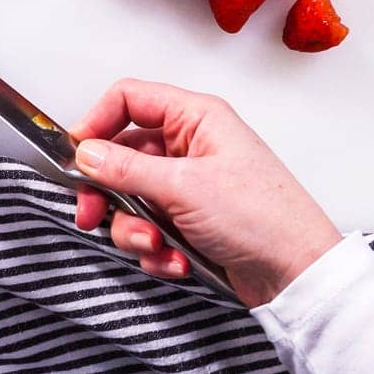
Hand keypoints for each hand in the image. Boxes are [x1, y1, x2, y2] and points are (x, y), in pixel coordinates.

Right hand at [71, 78, 341, 306]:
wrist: (297, 273)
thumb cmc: (264, 218)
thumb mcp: (184, 187)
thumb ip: (127, 168)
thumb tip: (87, 153)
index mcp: (196, 118)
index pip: (130, 99)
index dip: (97, 121)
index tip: (76, 155)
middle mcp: (191, 146)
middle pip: (122, 155)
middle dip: (108, 191)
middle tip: (93, 214)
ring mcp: (189, 185)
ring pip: (132, 198)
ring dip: (135, 229)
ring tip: (156, 245)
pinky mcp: (190, 220)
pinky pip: (150, 227)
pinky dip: (156, 249)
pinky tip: (177, 260)